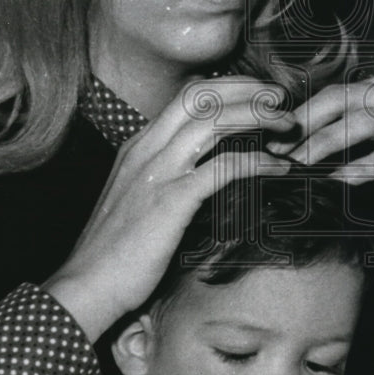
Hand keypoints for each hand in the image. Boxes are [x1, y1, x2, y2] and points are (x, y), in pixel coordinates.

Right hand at [43, 77, 295, 340]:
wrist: (86, 286)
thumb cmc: (114, 253)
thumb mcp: (137, 200)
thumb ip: (165, 177)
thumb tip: (205, 172)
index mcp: (139, 146)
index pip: (186, 97)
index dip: (227, 88)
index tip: (258, 96)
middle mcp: (146, 149)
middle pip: (201, 96)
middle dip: (246, 89)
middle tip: (280, 100)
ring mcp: (157, 173)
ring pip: (213, 121)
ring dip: (258, 117)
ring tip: (287, 125)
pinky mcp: (170, 201)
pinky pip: (222, 168)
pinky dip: (256, 161)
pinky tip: (278, 167)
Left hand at [268, 74, 373, 214]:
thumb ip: (346, 145)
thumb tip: (296, 153)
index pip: (333, 94)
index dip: (300, 114)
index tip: (271, 136)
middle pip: (342, 101)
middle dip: (305, 125)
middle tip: (277, 148)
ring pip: (362, 123)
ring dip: (326, 144)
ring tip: (300, 163)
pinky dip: (362, 168)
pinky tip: (339, 179)